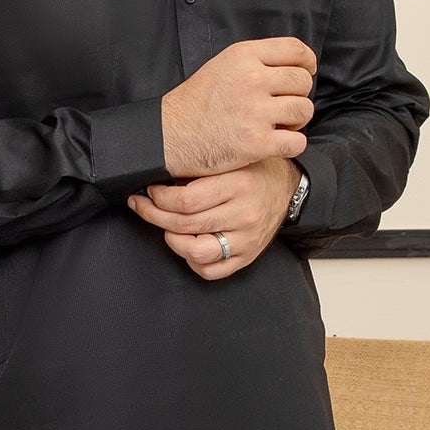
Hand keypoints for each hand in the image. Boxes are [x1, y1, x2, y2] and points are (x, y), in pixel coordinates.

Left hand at [127, 157, 302, 279]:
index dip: (159, 198)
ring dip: (171, 240)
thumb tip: (159, 173)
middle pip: (185, 225)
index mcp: (238, 185)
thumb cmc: (254, 170)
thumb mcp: (233, 158)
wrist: (287, 188)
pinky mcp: (247, 256)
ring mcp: (246, 239)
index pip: (186, 200)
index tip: (149, 191)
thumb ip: (202, 166)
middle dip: (154, 215)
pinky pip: (212, 271)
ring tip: (165, 227)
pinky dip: (192, 262)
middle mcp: (244, 214)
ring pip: (196, 252)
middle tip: (142, 206)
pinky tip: (186, 245)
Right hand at [160, 38, 315, 176]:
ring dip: (296, 120)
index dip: (308, 62)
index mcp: (243, 56)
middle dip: (298, 94)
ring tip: (279, 124)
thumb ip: (254, 61)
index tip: (306, 72)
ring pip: (304, 110)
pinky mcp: (256, 142)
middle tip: (283, 106)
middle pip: (303, 81)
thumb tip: (291, 65)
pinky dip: (292, 144)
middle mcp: (251, 80)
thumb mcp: (221, 66)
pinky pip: (297, 142)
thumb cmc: (194, 104)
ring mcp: (254, 112)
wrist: (169, 136)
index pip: (296, 50)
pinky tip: (277, 143)